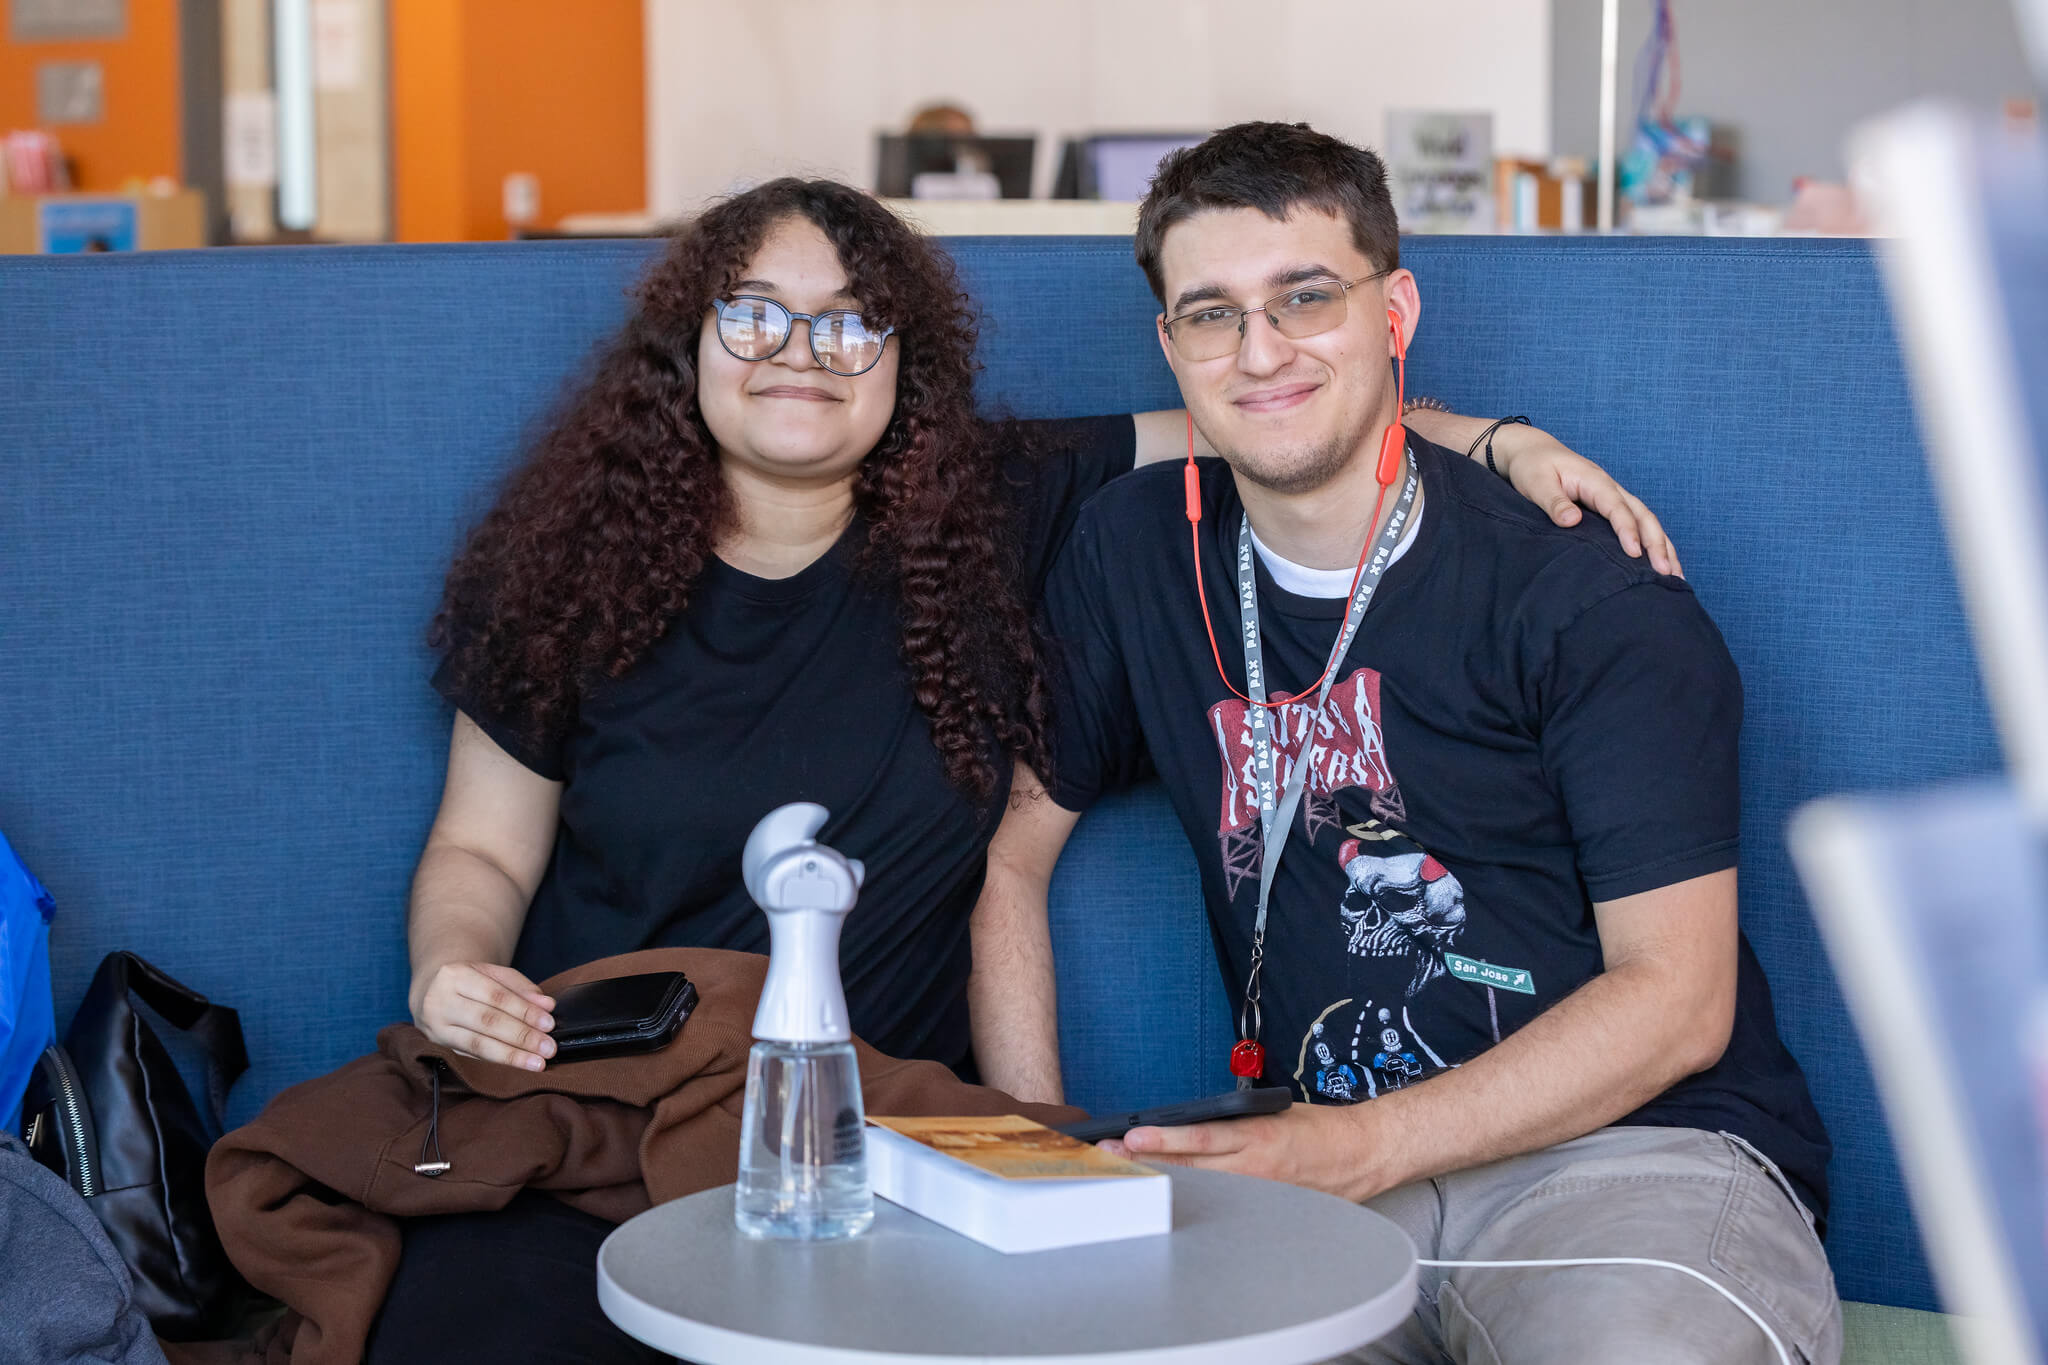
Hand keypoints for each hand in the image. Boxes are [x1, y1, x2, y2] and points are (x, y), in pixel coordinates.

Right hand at [411, 961, 556, 1070]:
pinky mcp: (437, 1048)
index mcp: (454, 976)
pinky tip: (516, 1068)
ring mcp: (435, 1028)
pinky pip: (471, 1058)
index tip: (549, 1023)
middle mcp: (439, 1002)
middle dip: (521, 1036)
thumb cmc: (468, 982)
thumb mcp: (491, 973)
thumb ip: (520, 987)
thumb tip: (547, 1005)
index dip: (524, 1011)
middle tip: (548, 1048)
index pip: (495, 996)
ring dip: (511, 1056)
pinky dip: (496, 1064)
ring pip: (477, 1045)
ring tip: (537, 1063)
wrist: (429, 991)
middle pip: (487, 1022)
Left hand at [1104, 1102, 1391, 1201]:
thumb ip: (1233, 1121)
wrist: (1358, 1154)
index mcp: (1257, 1135)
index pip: (1200, 1138)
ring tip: (1124, 1175)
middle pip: (1190, 1169)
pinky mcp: (1261, 1210)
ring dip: (1160, 1180)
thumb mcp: (1271, 1113)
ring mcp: (1257, 1195)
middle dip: (1147, 1163)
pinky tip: (1163, 1198)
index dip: (1163, 1139)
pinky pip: (1219, 1205)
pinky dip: (1189, 1200)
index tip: (1131, 1138)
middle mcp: (1254, 1168)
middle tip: (1108, 1157)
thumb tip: (1186, 1126)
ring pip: (1199, 1189)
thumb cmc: (1315, 1130)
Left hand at [1493, 427, 1682, 576]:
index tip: (1634, 554)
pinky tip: (1660, 563)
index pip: (1617, 507)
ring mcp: (1613, 496)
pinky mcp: (1610, 506)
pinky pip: (1637, 523)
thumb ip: (1554, 502)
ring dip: (1663, 546)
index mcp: (1595, 481)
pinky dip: (1652, 542)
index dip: (1628, 530)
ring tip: (1675, 575)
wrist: (1533, 451)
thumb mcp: (1536, 483)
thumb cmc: (1532, 467)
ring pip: (1646, 520)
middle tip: (1665, 572)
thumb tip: (1573, 520)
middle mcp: (1610, 488)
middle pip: (1642, 515)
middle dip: (1656, 543)